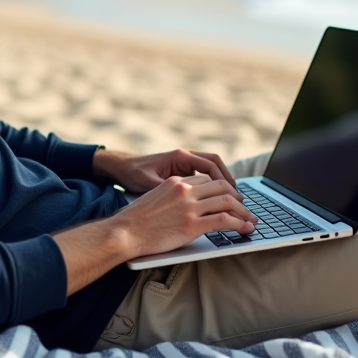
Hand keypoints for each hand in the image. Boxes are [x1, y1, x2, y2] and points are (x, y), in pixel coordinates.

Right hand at [54, 174, 257, 293]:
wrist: (125, 232)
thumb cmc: (136, 220)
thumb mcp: (155, 198)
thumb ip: (174, 197)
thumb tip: (188, 206)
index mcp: (176, 182)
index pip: (207, 180)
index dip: (223, 189)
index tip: (231, 198)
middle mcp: (185, 190)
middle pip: (221, 187)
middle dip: (238, 198)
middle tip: (245, 208)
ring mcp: (190, 207)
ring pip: (228, 202)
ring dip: (244, 212)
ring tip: (251, 220)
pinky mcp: (193, 225)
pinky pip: (224, 220)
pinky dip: (240, 224)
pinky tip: (246, 229)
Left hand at [93, 147, 236, 192]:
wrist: (120, 167)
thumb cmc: (133, 174)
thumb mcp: (149, 184)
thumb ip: (169, 191)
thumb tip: (187, 201)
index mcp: (179, 157)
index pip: (210, 164)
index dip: (224, 179)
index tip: (233, 194)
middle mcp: (183, 156)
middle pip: (215, 164)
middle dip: (227, 179)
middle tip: (238, 197)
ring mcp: (182, 162)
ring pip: (209, 169)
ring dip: (220, 182)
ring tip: (231, 199)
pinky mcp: (180, 170)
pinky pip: (201, 175)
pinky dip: (210, 184)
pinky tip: (214, 199)